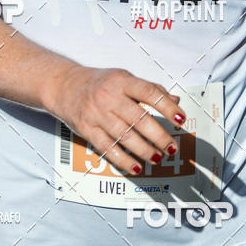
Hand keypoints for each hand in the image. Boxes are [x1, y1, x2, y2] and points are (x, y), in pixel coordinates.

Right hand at [45, 65, 185, 175]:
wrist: (64, 85)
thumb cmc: (99, 82)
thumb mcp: (123, 78)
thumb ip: (150, 89)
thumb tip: (175, 101)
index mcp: (122, 81)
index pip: (149, 92)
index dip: (167, 106)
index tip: (180, 118)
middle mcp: (109, 96)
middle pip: (139, 118)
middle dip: (158, 136)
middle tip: (172, 147)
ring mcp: (97, 114)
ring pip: (125, 136)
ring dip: (144, 150)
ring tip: (158, 158)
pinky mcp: (87, 129)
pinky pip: (107, 148)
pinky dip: (123, 160)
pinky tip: (136, 166)